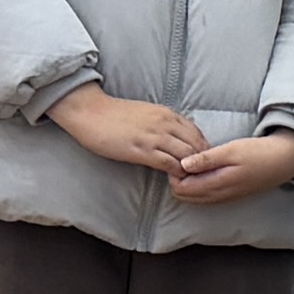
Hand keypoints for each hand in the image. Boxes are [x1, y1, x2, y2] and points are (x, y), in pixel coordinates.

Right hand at [47, 86, 200, 174]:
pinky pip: (169, 164)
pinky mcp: (142, 150)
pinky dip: (176, 174)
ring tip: (190, 181)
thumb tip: (173, 137)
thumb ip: (162, 123)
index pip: (196, 133)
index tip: (200, 162)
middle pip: (197, 145)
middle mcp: (166, 124)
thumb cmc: (114, 114)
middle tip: (199, 176)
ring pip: (187, 155)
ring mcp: (155, 137)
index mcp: (167, 114)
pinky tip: (174, 181)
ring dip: (191, 170)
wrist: (90, 111)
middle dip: (202, 162)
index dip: (202, 149)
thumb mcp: (145, 113)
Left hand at [159, 125, 293, 207]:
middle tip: (184, 158)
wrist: (284, 161)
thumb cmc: (258, 152)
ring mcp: (224, 197)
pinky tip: (204, 168)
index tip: (180, 156)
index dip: (174, 173)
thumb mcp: (231, 150)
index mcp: (217, 185)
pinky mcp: (230, 195)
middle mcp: (218, 196)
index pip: (181, 189)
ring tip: (193, 162)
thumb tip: (182, 164)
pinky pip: (205, 195)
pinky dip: (198, 184)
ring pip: (194, 197)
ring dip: (188, 182)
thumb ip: (206, 159)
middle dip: (178, 179)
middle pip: (184, 196)